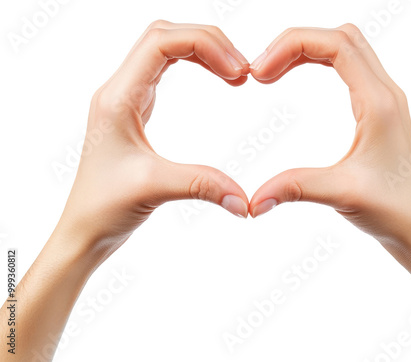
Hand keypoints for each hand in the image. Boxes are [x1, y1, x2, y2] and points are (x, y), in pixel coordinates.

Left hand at [58, 21, 250, 255]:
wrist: (84, 228)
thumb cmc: (103, 207)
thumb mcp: (155, 189)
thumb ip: (202, 185)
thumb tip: (245, 200)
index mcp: (117, 98)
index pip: (161, 43)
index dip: (204, 45)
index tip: (237, 72)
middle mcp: (119, 91)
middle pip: (164, 37)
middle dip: (207, 43)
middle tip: (242, 70)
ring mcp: (126, 99)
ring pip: (164, 50)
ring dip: (201, 52)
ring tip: (234, 74)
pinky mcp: (135, 112)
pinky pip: (163, 71)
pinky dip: (193, 66)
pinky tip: (214, 79)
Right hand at [249, 25, 410, 249]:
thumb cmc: (394, 209)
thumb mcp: (341, 194)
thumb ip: (294, 189)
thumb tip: (251, 201)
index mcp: (379, 102)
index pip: (336, 45)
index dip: (292, 46)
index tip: (260, 74)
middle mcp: (385, 93)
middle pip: (340, 37)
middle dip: (296, 43)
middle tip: (262, 71)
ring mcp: (383, 100)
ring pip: (345, 48)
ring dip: (307, 51)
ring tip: (273, 72)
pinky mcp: (378, 111)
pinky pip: (348, 68)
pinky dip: (319, 63)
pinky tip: (296, 81)